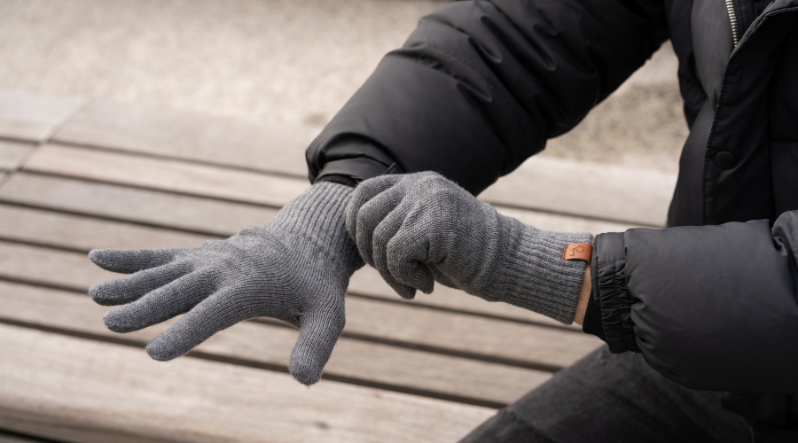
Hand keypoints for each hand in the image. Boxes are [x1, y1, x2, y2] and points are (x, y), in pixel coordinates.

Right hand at [88, 183, 360, 384]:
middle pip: (180, 291)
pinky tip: (98, 258)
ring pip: (164, 272)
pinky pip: (162, 256)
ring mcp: (209, 259)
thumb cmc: (317, 285)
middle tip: (113, 324)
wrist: (309, 240)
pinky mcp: (200, 255)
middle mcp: (224, 269)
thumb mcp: (328, 315)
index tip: (155, 354)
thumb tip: (305, 380)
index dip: (185, 332)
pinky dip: (132, 259)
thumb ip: (316, 345)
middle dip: (147, 308)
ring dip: (131, 283)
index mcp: (251, 286)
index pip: (214, 313)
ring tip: (97, 296)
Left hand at [346, 172, 590, 323]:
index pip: (363, 194)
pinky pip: (395, 254)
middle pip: (364, 217)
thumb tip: (353, 235)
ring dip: (390, 274)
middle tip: (394, 277)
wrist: (509, 262)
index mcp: (416, 183)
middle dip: (370, 255)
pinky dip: (403, 277)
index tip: (372, 255)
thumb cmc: (464, 255)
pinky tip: (425, 286)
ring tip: (414, 285)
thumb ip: (395, 224)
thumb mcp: (424, 230)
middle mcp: (420, 185)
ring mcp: (427, 201)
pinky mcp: (434, 223)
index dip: (355, 227)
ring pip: (379, 240)